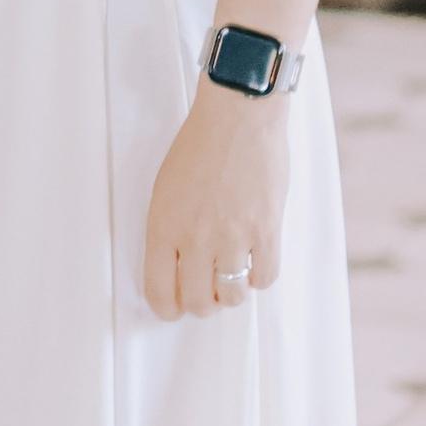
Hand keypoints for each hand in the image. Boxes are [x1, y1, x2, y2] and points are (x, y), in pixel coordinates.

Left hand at [143, 83, 287, 318]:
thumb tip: (178, 265)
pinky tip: (256, 261)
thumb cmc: (200, 146)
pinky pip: (265, 278)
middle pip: (197, 302)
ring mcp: (233, 237)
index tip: (174, 308)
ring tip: (233, 277)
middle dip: (202, 306)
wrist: (237, 117)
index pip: (159, 290)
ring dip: (232, 295)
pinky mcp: (266, 230)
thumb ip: (170, 230)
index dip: (167, 308)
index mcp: (164, 227)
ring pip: (232, 297)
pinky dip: (260, 277)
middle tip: (208, 295)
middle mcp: (196, 238)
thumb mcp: (165, 190)